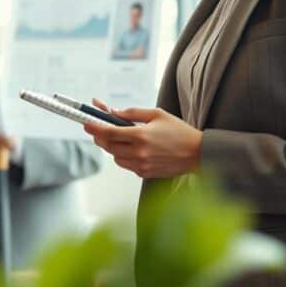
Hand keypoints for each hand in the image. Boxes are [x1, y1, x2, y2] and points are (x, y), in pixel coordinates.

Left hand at [83, 99, 201, 178]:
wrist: (198, 153)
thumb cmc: (180, 132)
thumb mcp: (156, 114)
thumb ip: (132, 113)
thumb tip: (113, 112)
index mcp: (141, 135)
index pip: (108, 132)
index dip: (94, 127)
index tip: (86, 122)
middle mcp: (139, 152)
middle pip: (108, 146)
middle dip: (100, 137)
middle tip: (98, 129)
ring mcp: (141, 165)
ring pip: (115, 157)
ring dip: (112, 148)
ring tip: (118, 138)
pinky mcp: (145, 174)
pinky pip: (126, 165)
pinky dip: (124, 157)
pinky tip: (132, 149)